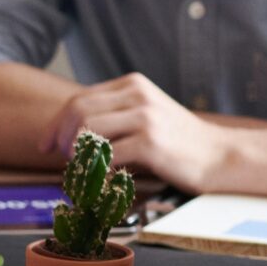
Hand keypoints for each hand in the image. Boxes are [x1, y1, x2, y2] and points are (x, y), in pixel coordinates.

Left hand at [44, 73, 231, 190]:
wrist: (221, 156)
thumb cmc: (178, 141)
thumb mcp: (145, 114)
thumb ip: (112, 115)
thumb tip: (66, 133)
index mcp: (132, 84)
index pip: (78, 100)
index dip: (55, 125)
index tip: (46, 145)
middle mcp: (137, 95)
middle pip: (77, 112)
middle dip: (60, 138)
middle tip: (60, 160)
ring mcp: (145, 118)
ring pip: (87, 132)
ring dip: (77, 156)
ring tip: (83, 171)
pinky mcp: (151, 143)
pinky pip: (107, 157)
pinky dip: (98, 172)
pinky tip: (104, 180)